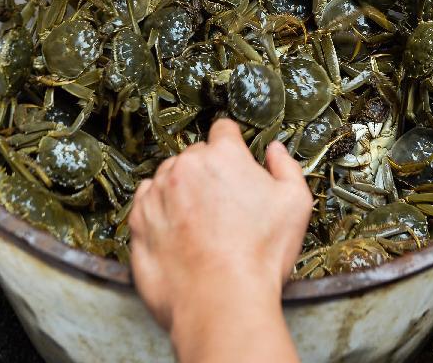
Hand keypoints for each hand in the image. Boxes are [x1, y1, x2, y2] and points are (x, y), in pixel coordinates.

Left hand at [129, 119, 311, 333]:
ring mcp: (157, 192)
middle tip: (223, 207)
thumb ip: (285, 167)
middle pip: (195, 156)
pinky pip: (146, 203)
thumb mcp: (295, 204)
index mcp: (223, 155)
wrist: (222, 301)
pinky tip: (179, 234)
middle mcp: (185, 166)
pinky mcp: (138, 219)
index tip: (235, 163)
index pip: (224, 130)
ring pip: (169, 178)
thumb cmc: (261, 255)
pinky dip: (159, 212)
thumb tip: (274, 150)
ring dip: (181, 192)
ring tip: (201, 226)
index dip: (233, 146)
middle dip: (208, 174)